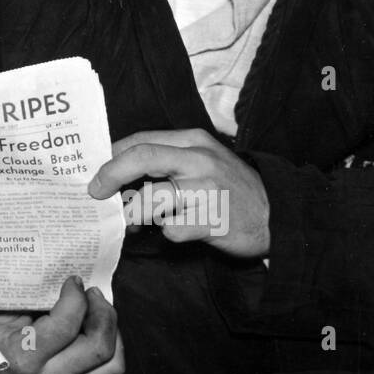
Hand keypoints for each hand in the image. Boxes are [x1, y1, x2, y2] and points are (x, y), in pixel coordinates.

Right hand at [0, 274, 122, 373]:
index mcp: (25, 358)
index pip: (67, 325)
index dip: (76, 297)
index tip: (72, 280)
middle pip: (100, 347)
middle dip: (104, 313)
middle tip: (93, 294)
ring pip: (112, 367)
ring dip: (114, 335)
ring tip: (100, 314)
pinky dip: (113, 359)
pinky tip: (100, 338)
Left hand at [90, 128, 269, 257]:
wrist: (277, 215)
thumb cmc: (230, 187)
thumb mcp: (204, 160)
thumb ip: (168, 159)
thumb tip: (120, 170)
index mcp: (193, 141)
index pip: (142, 139)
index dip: (113, 155)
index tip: (97, 172)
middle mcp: (199, 161)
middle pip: (141, 158)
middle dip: (110, 174)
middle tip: (95, 192)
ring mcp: (207, 191)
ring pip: (150, 200)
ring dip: (134, 215)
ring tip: (133, 223)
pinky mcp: (212, 221)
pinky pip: (172, 230)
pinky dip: (167, 234)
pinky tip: (177, 231)